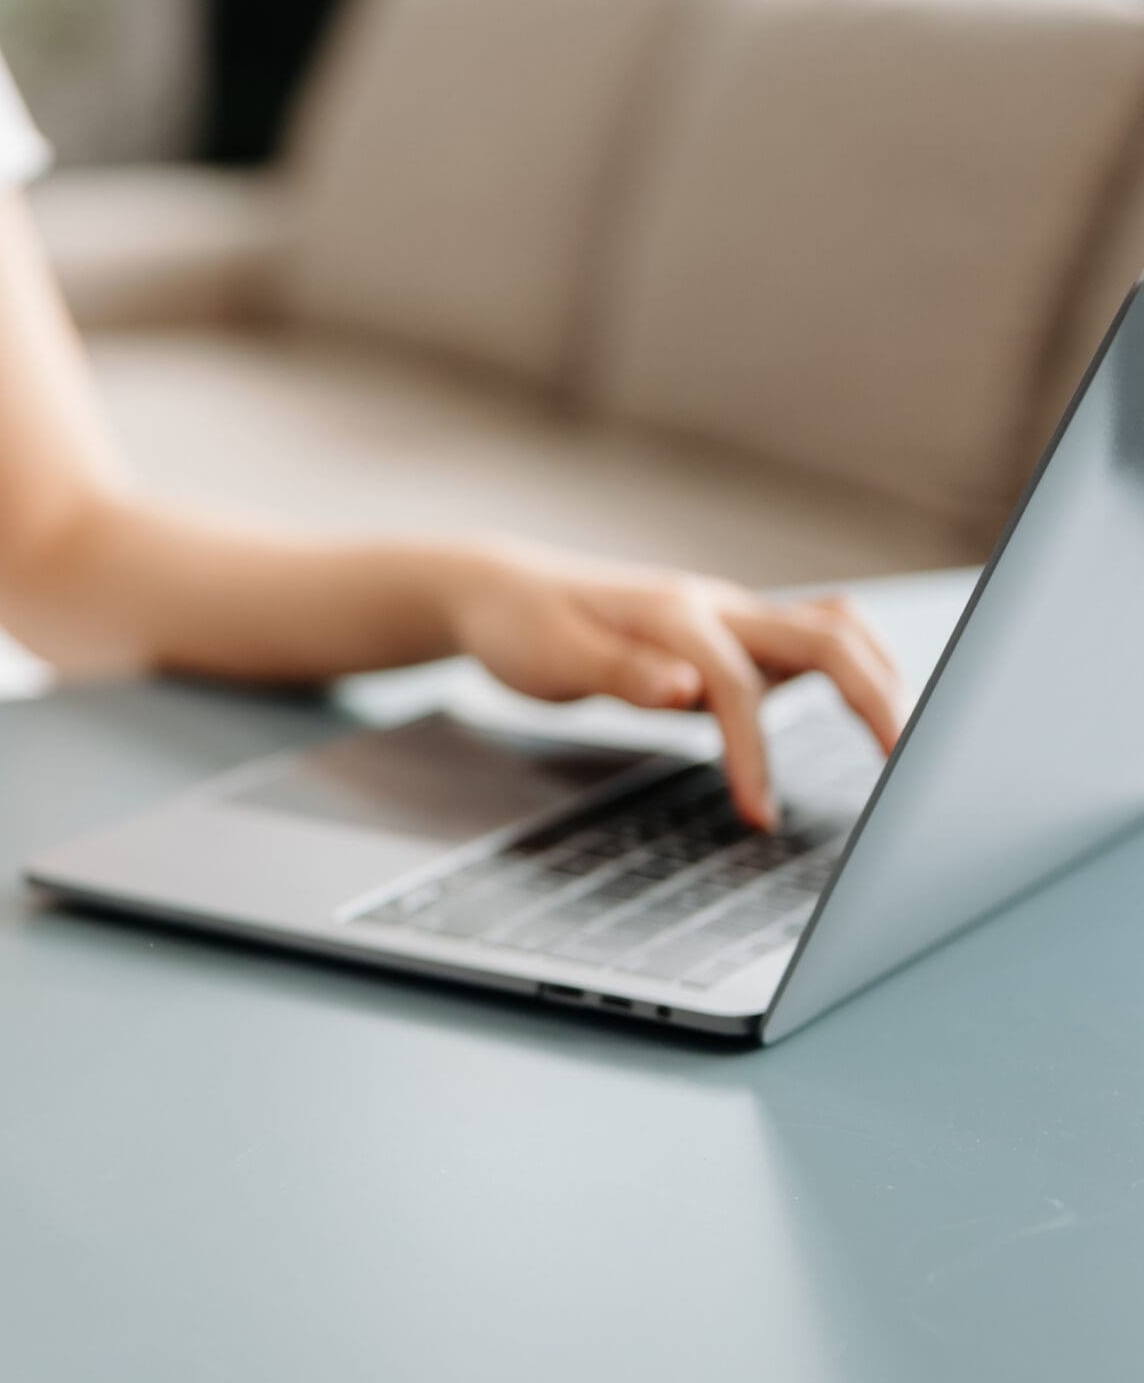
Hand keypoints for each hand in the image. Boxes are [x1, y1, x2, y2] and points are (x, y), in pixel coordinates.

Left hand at [441, 542, 903, 829]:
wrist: (504, 593)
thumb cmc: (525, 627)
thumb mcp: (554, 656)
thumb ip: (622, 672)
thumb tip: (686, 689)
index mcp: (672, 614)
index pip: (734, 685)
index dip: (754, 753)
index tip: (758, 816)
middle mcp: (715, 607)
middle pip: (825, 638)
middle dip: (875, 698)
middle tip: (905, 768)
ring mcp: (728, 617)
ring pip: (832, 632)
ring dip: (877, 679)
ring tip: (904, 746)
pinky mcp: (730, 637)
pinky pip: (810, 643)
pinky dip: (850, 674)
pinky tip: (867, 713)